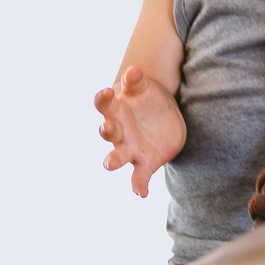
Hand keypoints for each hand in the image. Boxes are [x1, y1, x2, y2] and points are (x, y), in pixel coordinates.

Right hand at [95, 66, 186, 197]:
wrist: (161, 116)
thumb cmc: (146, 98)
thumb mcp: (143, 87)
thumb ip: (137, 80)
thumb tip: (133, 70)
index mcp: (116, 110)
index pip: (103, 104)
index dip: (102, 98)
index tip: (107, 91)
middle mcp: (119, 131)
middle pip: (107, 132)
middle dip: (106, 131)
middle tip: (107, 128)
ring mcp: (130, 148)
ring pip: (117, 157)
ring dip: (112, 161)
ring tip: (108, 164)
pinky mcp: (145, 163)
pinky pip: (138, 177)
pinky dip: (138, 186)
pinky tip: (141, 194)